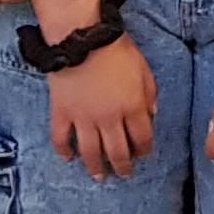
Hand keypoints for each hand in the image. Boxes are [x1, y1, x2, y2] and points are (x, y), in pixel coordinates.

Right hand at [44, 34, 156, 181]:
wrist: (81, 37)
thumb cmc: (116, 49)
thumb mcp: (144, 69)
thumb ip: (150, 94)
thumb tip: (152, 114)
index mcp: (132, 107)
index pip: (142, 138)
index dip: (144, 150)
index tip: (143, 155)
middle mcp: (109, 118)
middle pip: (117, 151)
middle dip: (122, 166)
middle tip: (124, 175)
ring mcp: (83, 117)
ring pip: (90, 151)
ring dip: (96, 167)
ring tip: (99, 177)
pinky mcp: (62, 112)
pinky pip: (61, 137)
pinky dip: (63, 150)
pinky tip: (67, 158)